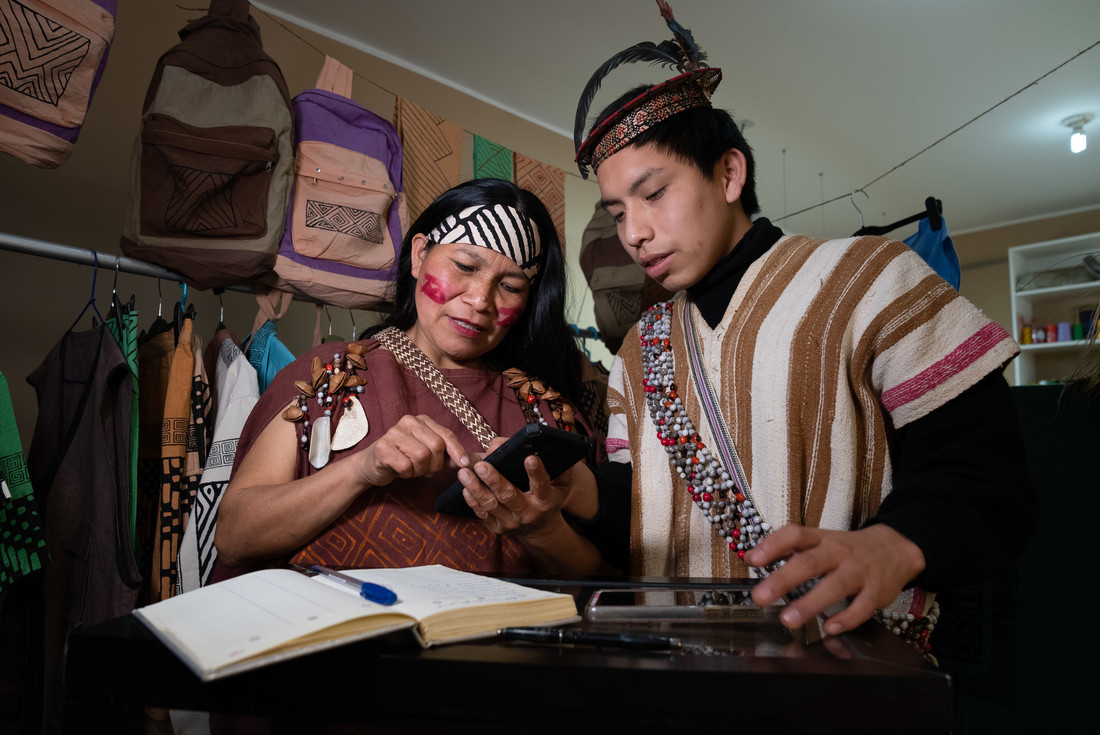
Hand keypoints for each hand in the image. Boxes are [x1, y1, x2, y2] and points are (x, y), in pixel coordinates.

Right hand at [353, 415, 470, 488]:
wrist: (372, 466)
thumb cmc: (404, 459)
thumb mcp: (429, 454)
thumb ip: (449, 455)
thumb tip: (475, 460)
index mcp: (422, 420)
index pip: (446, 434)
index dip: (458, 450)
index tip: (464, 464)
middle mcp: (408, 422)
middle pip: (436, 446)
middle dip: (434, 465)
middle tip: (424, 470)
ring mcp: (393, 433)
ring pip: (422, 457)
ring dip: (419, 470)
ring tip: (410, 469)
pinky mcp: (382, 448)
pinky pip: (405, 466)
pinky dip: (406, 474)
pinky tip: (399, 470)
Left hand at [457, 451, 584, 539]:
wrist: (540, 530)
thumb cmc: (549, 499)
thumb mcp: (560, 485)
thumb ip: (558, 467)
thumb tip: (542, 447)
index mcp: (545, 500)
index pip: (541, 485)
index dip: (536, 472)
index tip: (529, 458)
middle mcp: (528, 513)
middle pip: (509, 496)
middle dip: (494, 480)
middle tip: (481, 465)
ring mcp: (511, 523)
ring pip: (491, 505)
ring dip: (476, 488)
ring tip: (464, 473)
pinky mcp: (497, 528)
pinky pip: (482, 514)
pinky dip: (473, 501)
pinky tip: (464, 488)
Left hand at [744, 524, 925, 634]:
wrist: (895, 548)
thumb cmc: (847, 549)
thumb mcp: (820, 541)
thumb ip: (788, 549)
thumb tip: (750, 557)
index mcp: (822, 538)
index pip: (795, 535)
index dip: (772, 546)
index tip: (752, 560)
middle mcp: (839, 552)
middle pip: (810, 563)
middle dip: (783, 580)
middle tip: (760, 597)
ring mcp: (859, 572)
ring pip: (834, 586)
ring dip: (809, 604)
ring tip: (787, 619)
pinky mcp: (876, 592)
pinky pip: (861, 607)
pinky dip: (846, 619)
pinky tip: (830, 628)